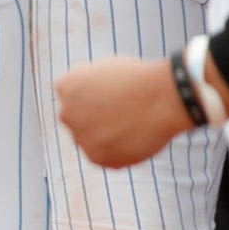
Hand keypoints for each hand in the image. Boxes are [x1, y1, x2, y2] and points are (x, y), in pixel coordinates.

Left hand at [55, 54, 197, 166]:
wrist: (162, 98)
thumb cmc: (140, 79)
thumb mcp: (105, 70)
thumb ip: (88, 87)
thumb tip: (86, 100)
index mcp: (66, 87)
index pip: (73, 97)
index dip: (97, 97)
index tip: (116, 96)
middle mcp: (67, 114)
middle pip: (80, 120)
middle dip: (97, 119)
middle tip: (125, 115)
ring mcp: (81, 138)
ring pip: (93, 141)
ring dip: (109, 137)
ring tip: (134, 125)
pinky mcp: (98, 158)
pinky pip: (107, 158)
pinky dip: (121, 152)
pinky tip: (137, 139)